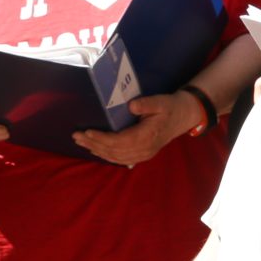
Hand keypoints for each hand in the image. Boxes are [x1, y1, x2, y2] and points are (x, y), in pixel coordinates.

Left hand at [74, 91, 204, 166]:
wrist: (184, 117)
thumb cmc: (170, 107)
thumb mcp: (160, 101)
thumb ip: (146, 103)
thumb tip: (131, 106)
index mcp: (147, 136)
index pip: (119, 141)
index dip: (102, 138)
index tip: (88, 132)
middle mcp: (144, 149)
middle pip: (114, 151)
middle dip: (93, 144)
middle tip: (76, 136)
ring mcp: (144, 154)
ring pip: (115, 157)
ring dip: (97, 150)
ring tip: (81, 143)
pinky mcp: (142, 155)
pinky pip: (121, 159)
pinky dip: (106, 155)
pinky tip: (96, 150)